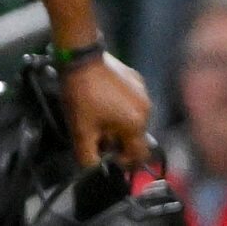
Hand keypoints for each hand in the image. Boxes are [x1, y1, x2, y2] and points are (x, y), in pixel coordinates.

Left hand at [62, 52, 151, 168]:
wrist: (80, 56)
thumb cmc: (82, 94)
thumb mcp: (81, 129)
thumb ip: (88, 155)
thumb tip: (92, 170)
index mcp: (136, 125)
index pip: (138, 155)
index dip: (124, 160)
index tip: (107, 156)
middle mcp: (146, 110)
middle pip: (135, 136)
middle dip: (118, 139)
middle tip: (97, 133)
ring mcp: (143, 92)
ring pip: (133, 118)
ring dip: (118, 122)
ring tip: (97, 114)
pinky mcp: (136, 78)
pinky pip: (131, 100)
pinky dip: (120, 105)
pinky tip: (101, 98)